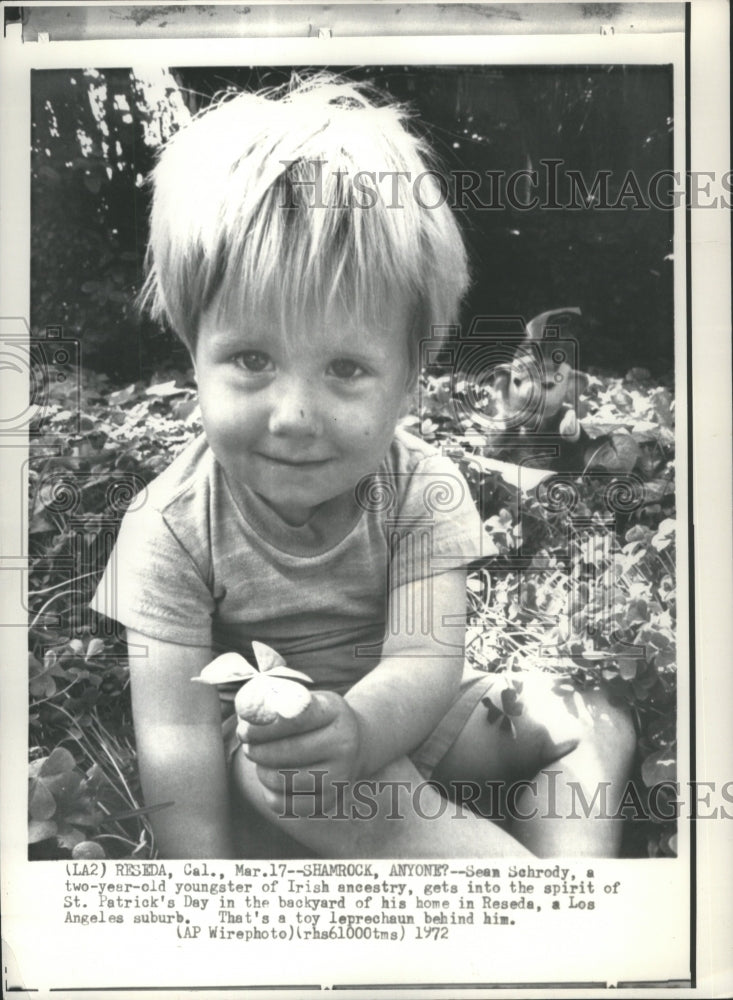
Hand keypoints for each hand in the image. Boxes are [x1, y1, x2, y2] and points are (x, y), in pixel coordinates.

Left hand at [236, 690, 362, 816]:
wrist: (357, 746)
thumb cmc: (321, 720)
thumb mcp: (311, 701)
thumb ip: (281, 703)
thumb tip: (247, 713)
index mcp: (335, 714)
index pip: (293, 721)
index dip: (262, 728)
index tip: (243, 730)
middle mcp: (343, 746)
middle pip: (287, 752)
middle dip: (257, 750)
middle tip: (247, 746)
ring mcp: (338, 777)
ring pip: (282, 780)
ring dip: (262, 771)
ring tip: (261, 761)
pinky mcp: (328, 802)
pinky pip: (285, 805)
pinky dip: (269, 794)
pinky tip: (271, 780)